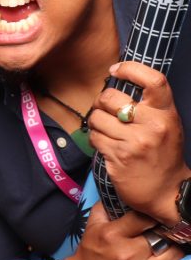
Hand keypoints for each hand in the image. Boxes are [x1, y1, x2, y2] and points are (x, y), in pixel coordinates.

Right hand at [65, 203, 190, 259]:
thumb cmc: (91, 252)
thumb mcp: (92, 225)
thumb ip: (106, 206)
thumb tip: (124, 192)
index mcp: (113, 235)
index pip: (145, 217)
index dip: (154, 214)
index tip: (156, 215)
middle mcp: (127, 255)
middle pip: (163, 237)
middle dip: (165, 234)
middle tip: (162, 234)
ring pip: (174, 257)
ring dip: (174, 251)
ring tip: (168, 249)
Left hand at [89, 61, 188, 223]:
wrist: (166, 191)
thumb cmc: (162, 154)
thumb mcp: (165, 124)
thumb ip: (147, 105)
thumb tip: (116, 80)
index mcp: (166, 113)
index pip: (154, 80)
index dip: (131, 68)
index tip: (115, 70)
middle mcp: (153, 125)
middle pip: (110, 97)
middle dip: (100, 102)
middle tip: (104, 110)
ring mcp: (136, 141)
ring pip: (97, 118)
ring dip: (96, 124)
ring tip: (106, 132)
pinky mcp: (119, 156)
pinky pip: (94, 137)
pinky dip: (95, 139)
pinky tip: (105, 145)